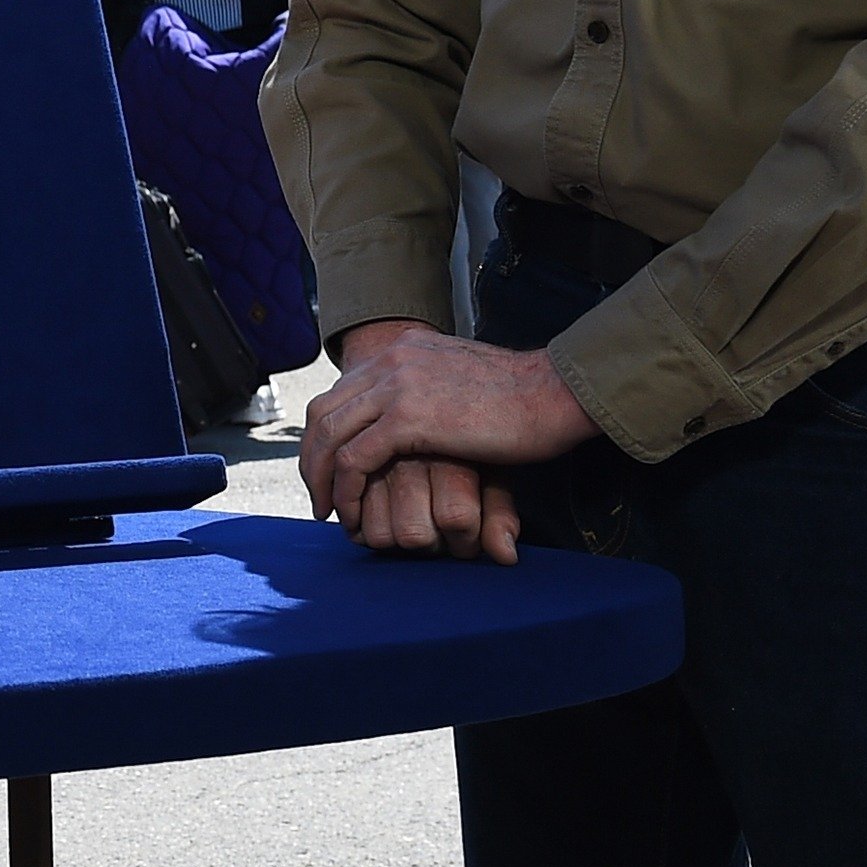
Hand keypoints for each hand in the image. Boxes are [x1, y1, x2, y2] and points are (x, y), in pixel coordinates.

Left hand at [303, 322, 600, 563]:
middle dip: (312, 459)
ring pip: (331, 436)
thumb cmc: (522, 398)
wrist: (553, 392)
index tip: (329, 469)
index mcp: (404, 350)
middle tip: (319, 497)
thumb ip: (433, 393)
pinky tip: (353, 516)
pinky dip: (347, 491)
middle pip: (323, 411)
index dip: (325, 435)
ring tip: (329, 513)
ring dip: (322, 479)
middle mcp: (392, 360)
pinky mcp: (408, 418)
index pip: (341, 391)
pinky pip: (356, 460)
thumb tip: (424, 419)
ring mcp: (397, 386)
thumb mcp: (463, 383)